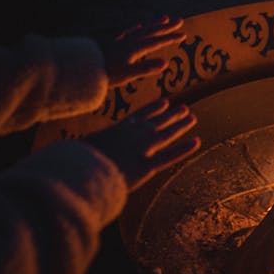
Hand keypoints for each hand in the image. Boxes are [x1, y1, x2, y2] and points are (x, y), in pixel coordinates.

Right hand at [84, 98, 200, 191]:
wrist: (81, 171)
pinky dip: (184, 149)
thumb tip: (82, 145)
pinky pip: (170, 156)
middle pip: (157, 122)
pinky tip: (196, 142)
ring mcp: (142, 149)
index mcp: (118, 128)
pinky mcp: (146, 165)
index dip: (154, 109)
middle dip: (171, 115)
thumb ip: (90, 144)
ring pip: (166, 134)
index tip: (164, 102)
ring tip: (192, 118)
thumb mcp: (82, 146)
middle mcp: (133, 135)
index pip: (140, 115)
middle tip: (184, 109)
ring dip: (180, 126)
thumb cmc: (77, 160)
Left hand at [100, 15, 185, 87]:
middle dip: (166, 27)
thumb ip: (145, 68)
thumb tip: (165, 63)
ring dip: (153, 25)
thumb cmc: (106, 74)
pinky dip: (136, 29)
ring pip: (141, 30)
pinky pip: (128, 33)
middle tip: (179, 20)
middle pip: (151, 32)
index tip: (184, 34)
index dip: (171, 38)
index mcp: (135, 48)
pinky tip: (138, 27)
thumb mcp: (127, 74)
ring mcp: (121, 41)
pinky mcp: (113, 43)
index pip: (157, 42)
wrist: (83, 68)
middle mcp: (129, 41)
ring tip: (163, 19)